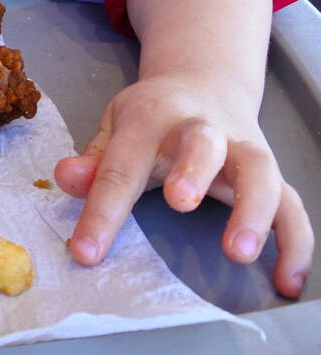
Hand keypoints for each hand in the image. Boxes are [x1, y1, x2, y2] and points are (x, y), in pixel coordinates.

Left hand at [54, 73, 312, 297]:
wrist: (204, 82)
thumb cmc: (151, 116)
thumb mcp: (114, 125)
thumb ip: (93, 157)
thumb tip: (65, 178)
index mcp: (150, 118)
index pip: (122, 164)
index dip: (101, 209)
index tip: (86, 251)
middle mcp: (200, 127)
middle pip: (202, 143)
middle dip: (192, 170)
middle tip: (180, 203)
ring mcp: (240, 147)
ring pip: (258, 169)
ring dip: (252, 208)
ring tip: (238, 252)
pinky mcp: (269, 171)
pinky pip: (292, 205)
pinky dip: (294, 241)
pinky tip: (285, 278)